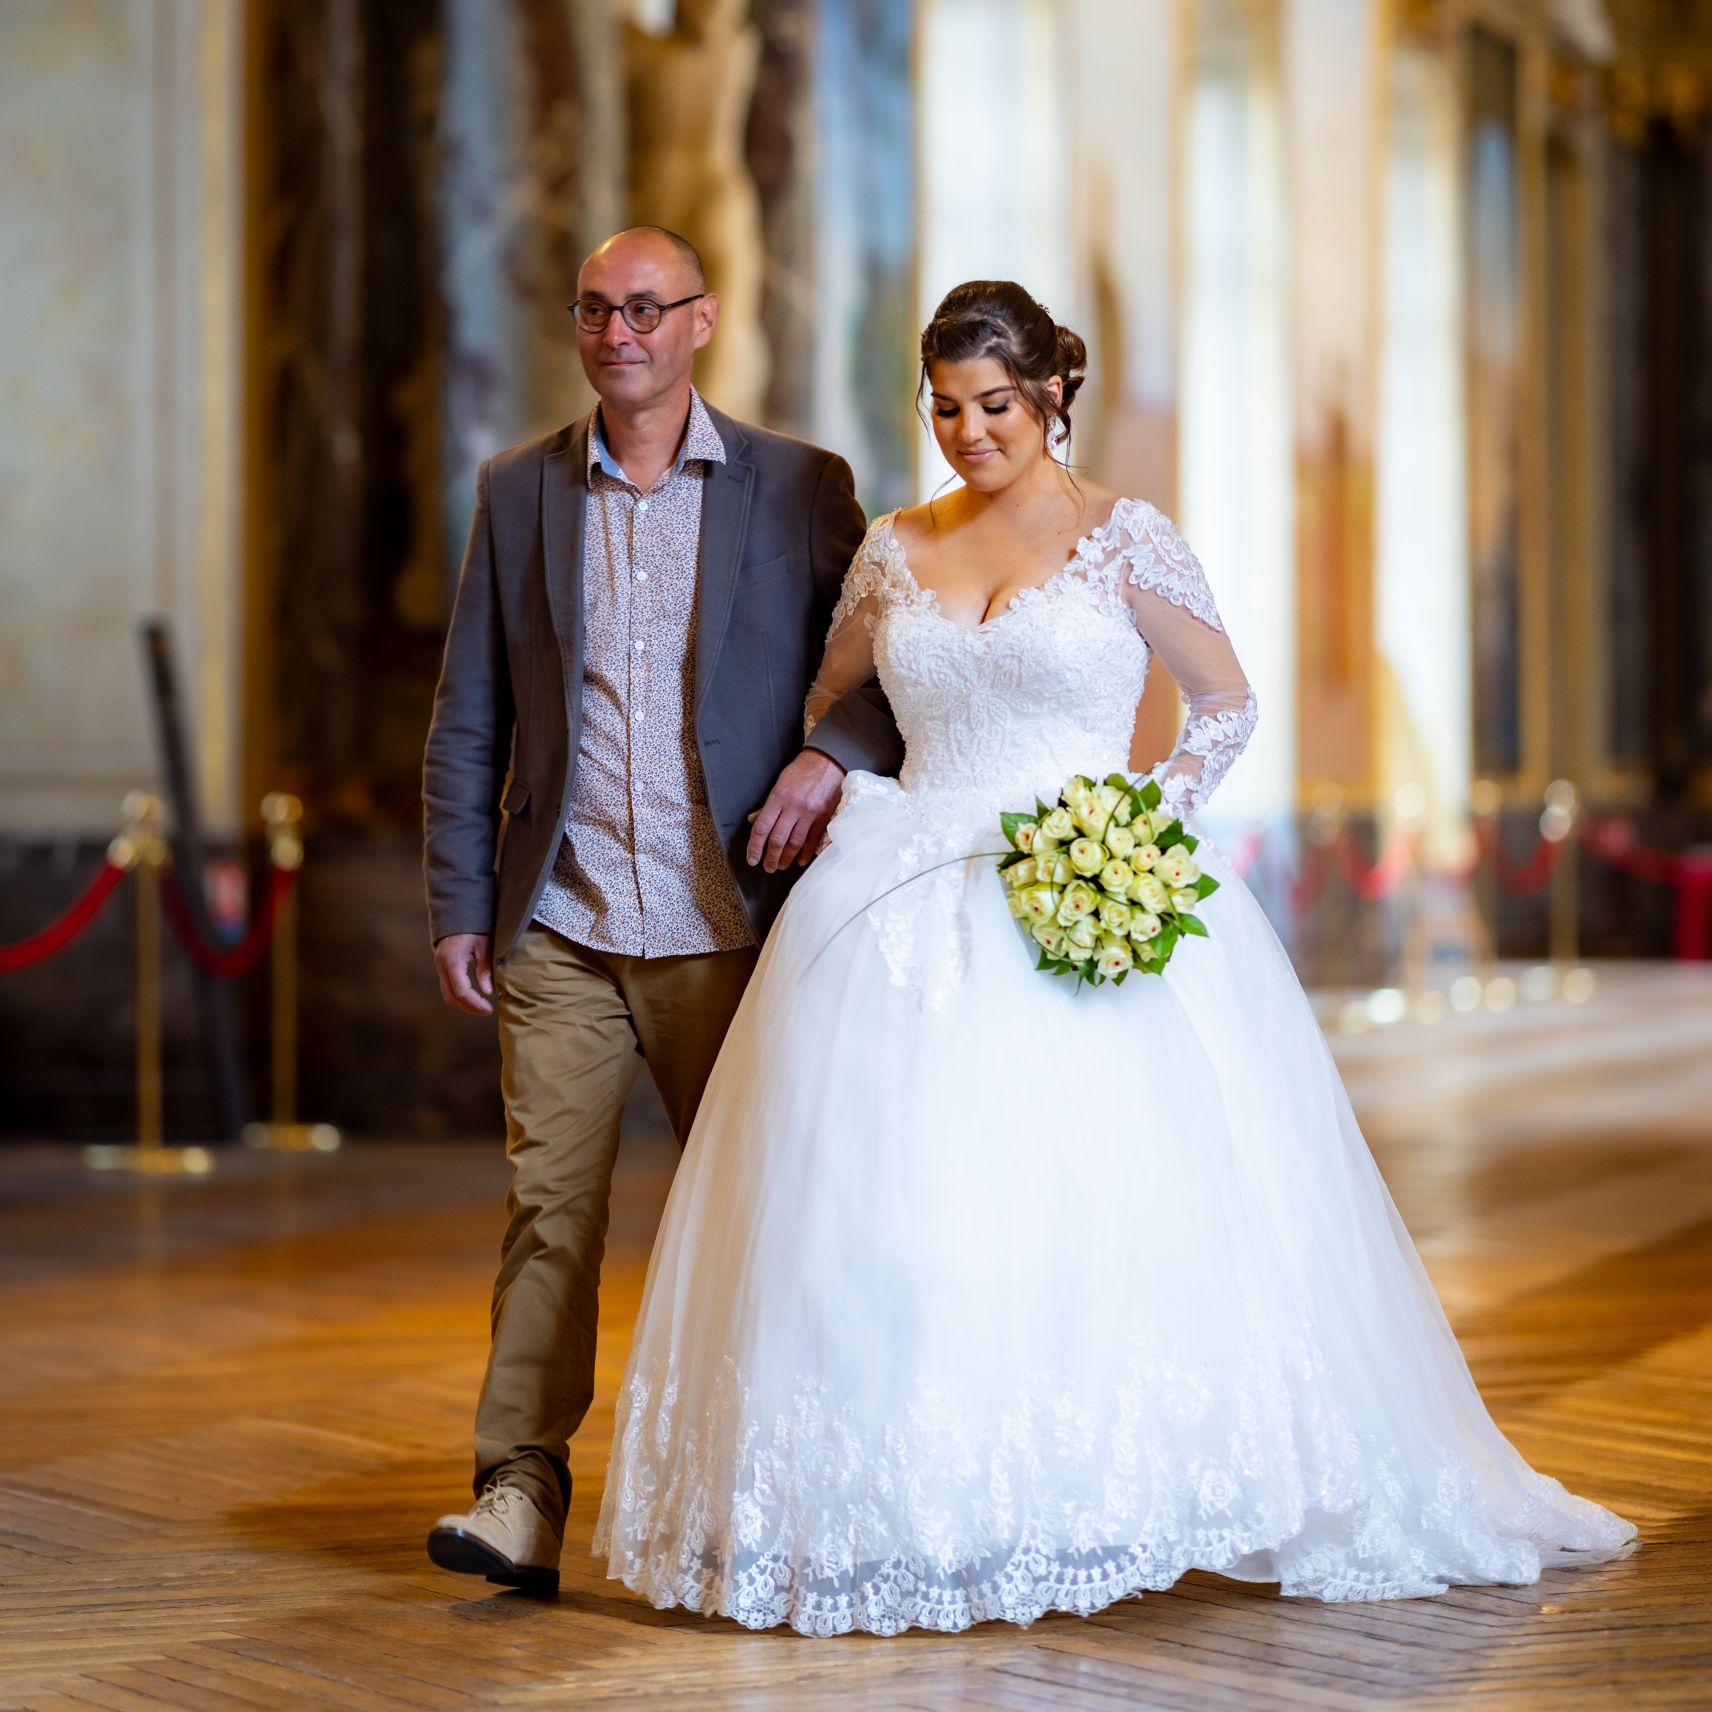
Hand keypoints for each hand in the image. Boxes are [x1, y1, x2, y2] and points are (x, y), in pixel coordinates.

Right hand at [434, 932, 494, 1014]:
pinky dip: (460, 996)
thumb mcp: (485, 945)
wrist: (459, 911)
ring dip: (463, 1004)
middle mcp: (442, 965)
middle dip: (468, 1007)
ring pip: (447, 994)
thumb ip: (485, 969)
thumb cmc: (475, 926)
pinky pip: (448, 987)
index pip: (461, 990)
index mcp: (452, 960)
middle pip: (451, 996)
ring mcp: (439, 966)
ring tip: (481, 1007)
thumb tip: (488, 991)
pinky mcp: (442, 966)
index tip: (489, 1009)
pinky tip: (474, 997)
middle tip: (486, 1011)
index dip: (475, 1003)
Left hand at [746, 750, 845, 871]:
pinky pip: (813, 840)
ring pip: (795, 843)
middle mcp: (793, 807)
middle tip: (767, 868)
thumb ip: (767, 805)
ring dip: (786, 858)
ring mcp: (810, 813)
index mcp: (778, 798)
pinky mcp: (824, 816)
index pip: (762, 827)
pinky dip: (806, 853)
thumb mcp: (779, 784)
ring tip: (780, 866)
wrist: (827, 762)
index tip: (752, 859)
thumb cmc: (800, 772)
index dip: (755, 846)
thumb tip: (753, 821)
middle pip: (777, 839)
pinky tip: (800, 861)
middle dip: (770, 857)